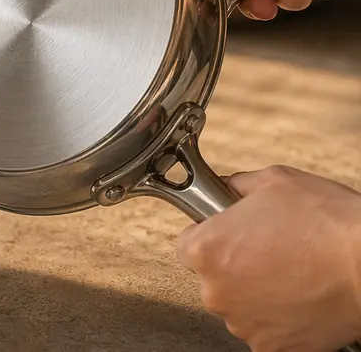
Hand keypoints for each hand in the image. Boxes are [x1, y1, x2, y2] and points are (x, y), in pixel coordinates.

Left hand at [176, 166, 360, 350]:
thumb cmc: (327, 224)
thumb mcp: (274, 181)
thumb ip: (235, 186)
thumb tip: (224, 188)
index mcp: (205, 250)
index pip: (188, 245)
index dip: (212, 236)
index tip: (231, 233)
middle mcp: (215, 291)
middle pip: (213, 278)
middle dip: (236, 265)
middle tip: (272, 251)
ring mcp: (242, 323)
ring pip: (239, 305)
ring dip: (257, 292)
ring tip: (294, 274)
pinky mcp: (269, 347)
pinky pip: (265, 330)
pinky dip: (279, 319)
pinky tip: (301, 298)